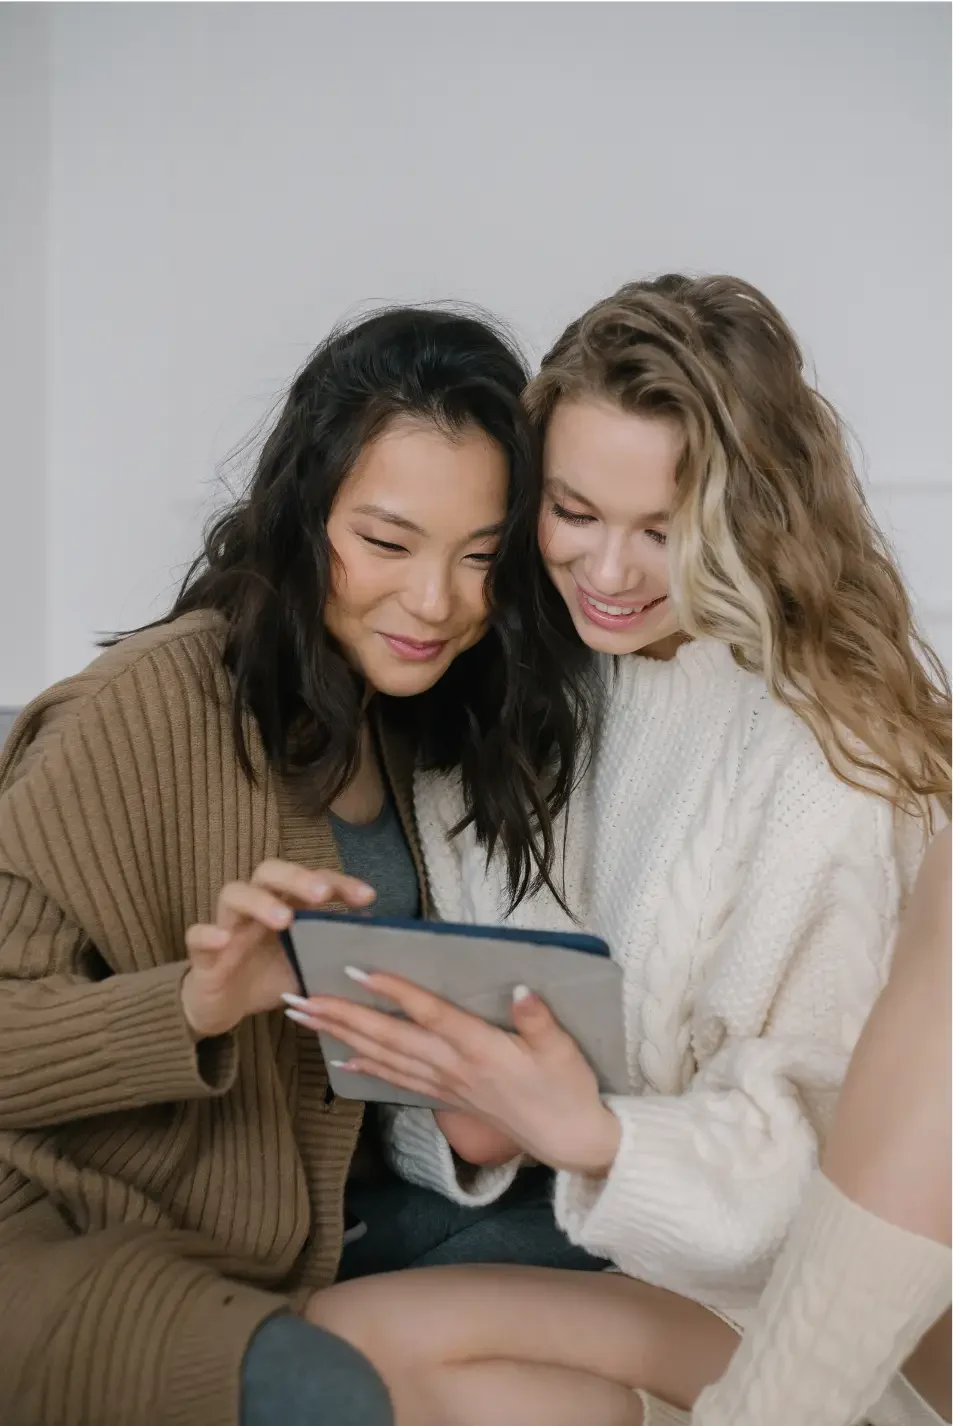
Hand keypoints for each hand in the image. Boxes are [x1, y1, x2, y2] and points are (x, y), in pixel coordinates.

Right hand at [182, 861, 374, 1038]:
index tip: (368, 897)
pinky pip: (197, 936)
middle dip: (298, 878)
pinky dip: (208, 934)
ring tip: (284, 919)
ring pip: (234, 894)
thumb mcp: (310, 964)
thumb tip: (382, 945)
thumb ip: (336, 951)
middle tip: (322, 894)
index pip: (314, 881)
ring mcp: (227, 926)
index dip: (340, 884)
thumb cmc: (270, 976)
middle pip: (270, 872)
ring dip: (260, 901)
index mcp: (286, 904)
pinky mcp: (202, 955)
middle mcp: (257, 907)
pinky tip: (223, 939)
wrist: (223, 1007)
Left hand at [284, 973, 621, 1176]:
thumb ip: (540, 1019)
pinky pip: (395, 1080)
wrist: (569, 1140)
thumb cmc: (567, 1088)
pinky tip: (338, 1060)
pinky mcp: (444, 1096)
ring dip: (338, 1036)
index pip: (429, 1014)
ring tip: (303, 1017)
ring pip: (382, 1057)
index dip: (394, 993)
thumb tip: (520, 987)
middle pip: (388, 1036)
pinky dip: (364, 1068)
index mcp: (480, 1049)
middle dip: (340, 1016)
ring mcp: (444, 1084)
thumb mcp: (564, 1050)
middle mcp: (453, 1067)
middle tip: (298, 996)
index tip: (357, 971)